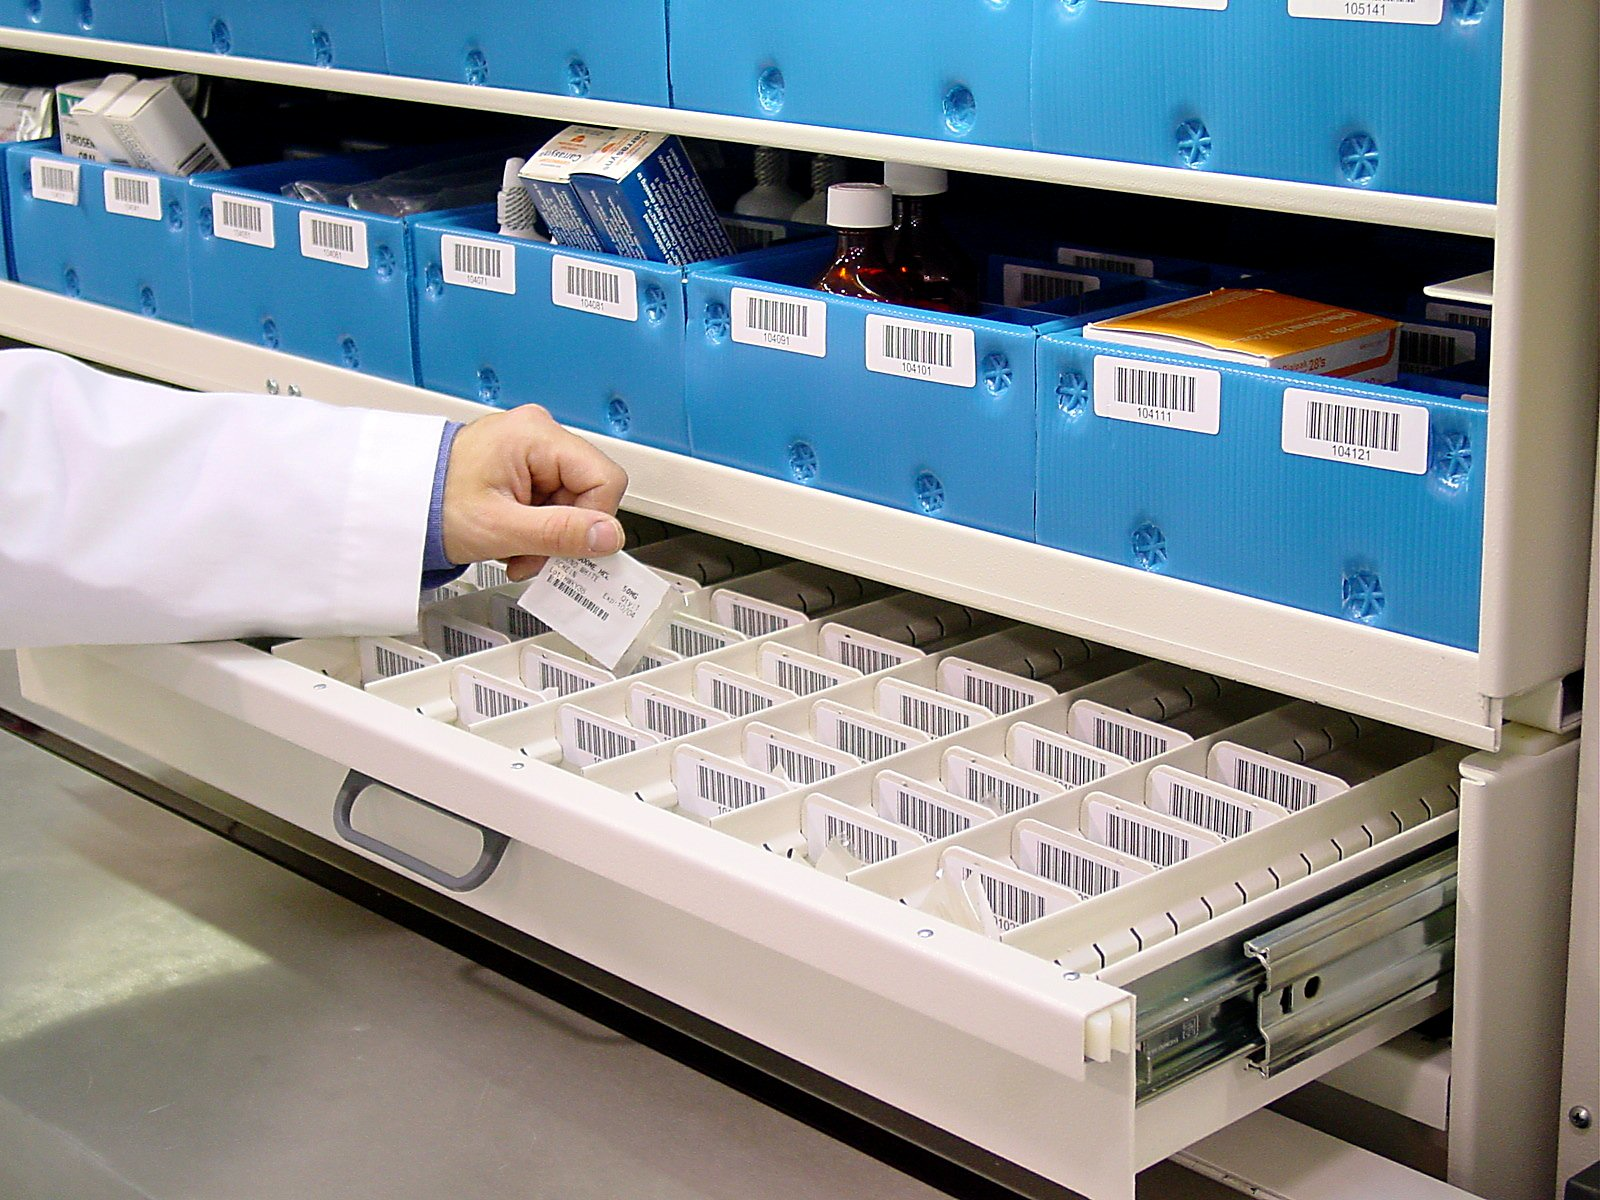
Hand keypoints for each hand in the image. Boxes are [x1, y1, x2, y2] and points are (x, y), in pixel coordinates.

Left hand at [442, 405, 628, 581]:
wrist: (395, 503)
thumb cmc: (432, 504)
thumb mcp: (500, 527)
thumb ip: (559, 533)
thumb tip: (609, 536)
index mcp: (535, 434)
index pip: (604, 478)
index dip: (594, 520)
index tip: (570, 550)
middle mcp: (538, 433)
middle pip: (589, 491)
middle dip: (565, 533)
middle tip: (532, 557)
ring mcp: (531, 449)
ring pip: (573, 501)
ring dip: (550, 536)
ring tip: (515, 549)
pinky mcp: (524, 465)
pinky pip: (553, 500)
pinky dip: (538, 527)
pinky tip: (514, 538)